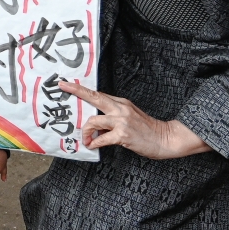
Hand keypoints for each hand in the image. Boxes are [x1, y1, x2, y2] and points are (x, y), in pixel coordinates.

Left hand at [59, 79, 209, 159]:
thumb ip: (113, 117)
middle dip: (76, 91)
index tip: (66, 84)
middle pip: (94, 97)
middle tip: (62, 87)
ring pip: (94, 120)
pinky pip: (102, 138)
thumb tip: (95, 124)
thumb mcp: (130, 116)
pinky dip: (94, 142)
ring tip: (86, 139)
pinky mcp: (123, 134)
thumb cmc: (147, 129)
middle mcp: (120, 108)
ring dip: (86, 131)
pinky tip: (93, 145)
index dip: (80, 89)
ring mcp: (122, 121)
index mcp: (121, 103)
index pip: (97, 94)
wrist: (166, 138)